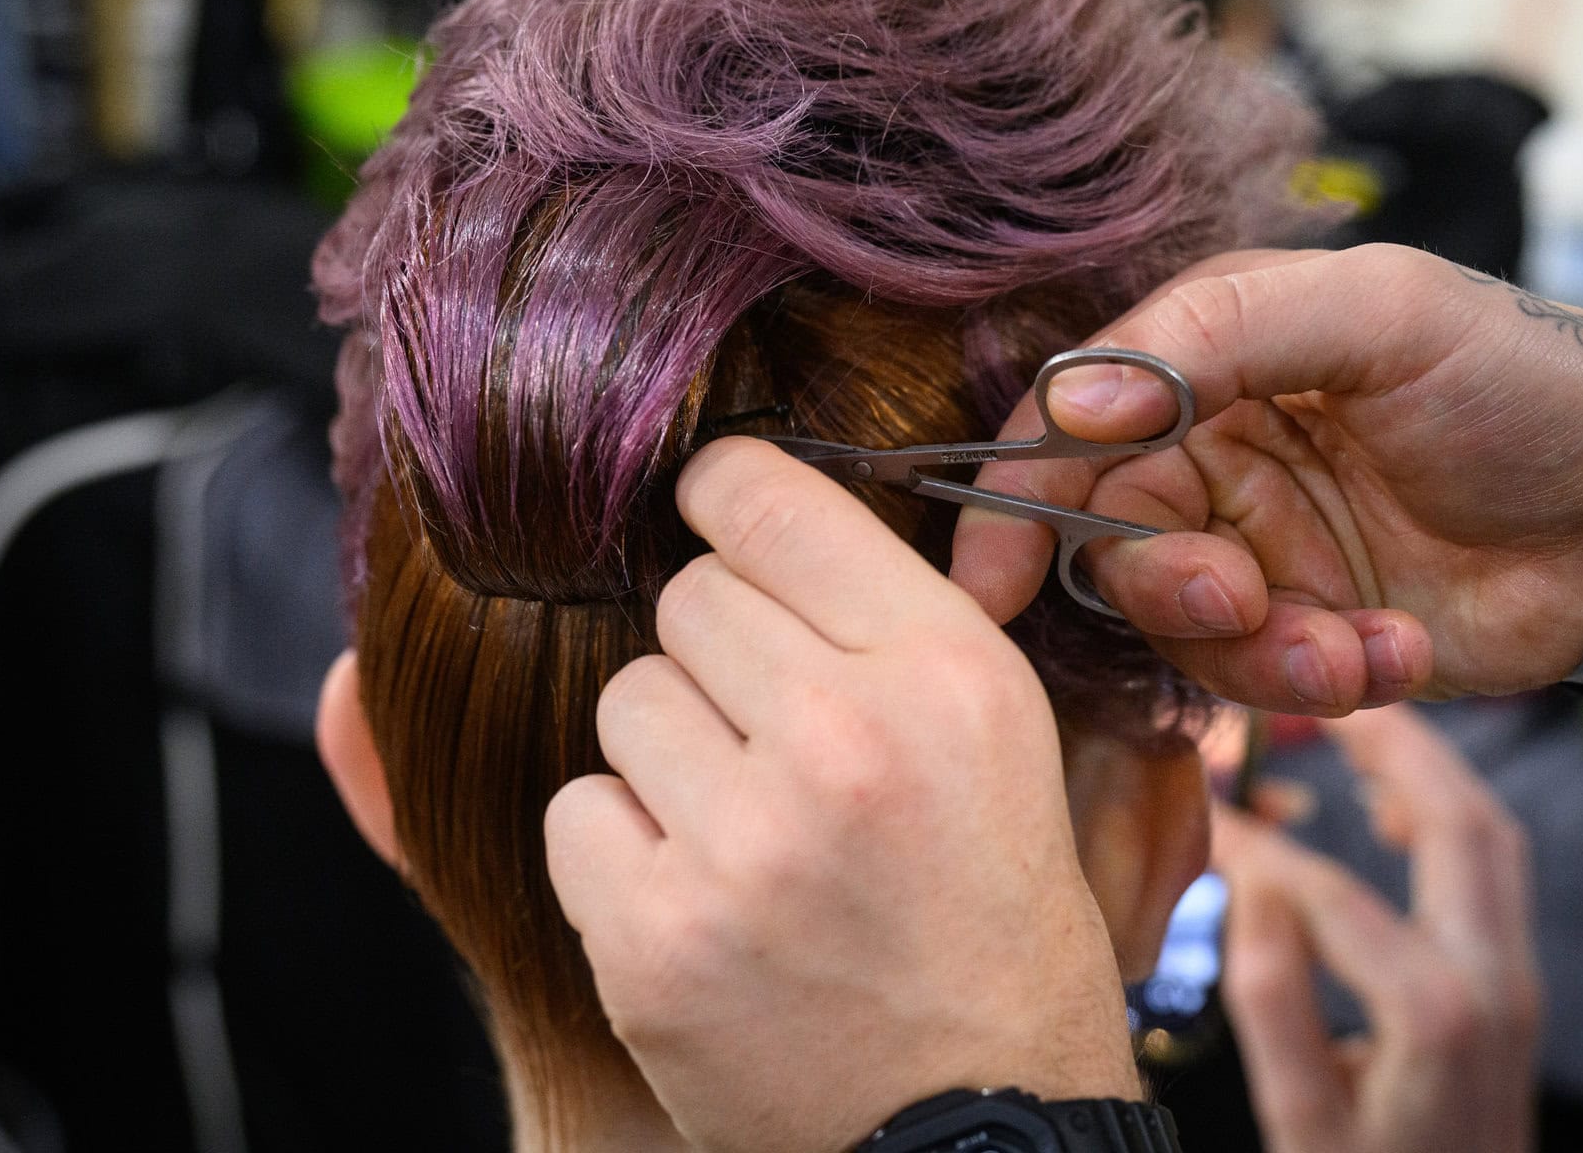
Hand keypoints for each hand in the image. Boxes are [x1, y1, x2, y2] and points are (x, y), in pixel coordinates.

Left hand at [542, 439, 1138, 1152]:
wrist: (981, 1122)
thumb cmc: (993, 918)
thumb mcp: (1005, 734)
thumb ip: (884, 614)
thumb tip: (735, 500)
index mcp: (947, 672)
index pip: (771, 504)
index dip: (725, 492)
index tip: (710, 507)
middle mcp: (845, 741)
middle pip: (687, 600)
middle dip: (720, 657)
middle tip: (775, 738)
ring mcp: (742, 846)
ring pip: (627, 700)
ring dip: (669, 754)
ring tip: (746, 828)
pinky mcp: (656, 942)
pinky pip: (576, 814)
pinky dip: (623, 850)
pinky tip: (700, 895)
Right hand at [950, 244, 1582, 710]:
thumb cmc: (1522, 379)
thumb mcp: (1380, 311)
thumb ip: (1219, 332)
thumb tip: (1079, 402)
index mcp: (1211, 363)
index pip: (1073, 428)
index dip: (1014, 503)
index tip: (984, 585)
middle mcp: (1217, 461)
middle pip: (1113, 544)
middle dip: (1168, 587)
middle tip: (1244, 597)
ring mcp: (1263, 556)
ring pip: (1181, 631)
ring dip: (1258, 651)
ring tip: (1356, 642)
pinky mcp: (1311, 637)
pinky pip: (1260, 685)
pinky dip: (1325, 681)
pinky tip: (1403, 652)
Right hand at [1217, 705, 1539, 1152]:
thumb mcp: (1301, 1127)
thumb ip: (1275, 1008)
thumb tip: (1253, 887)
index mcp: (1434, 1017)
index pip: (1332, 894)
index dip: (1257, 849)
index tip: (1202, 808)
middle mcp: (1497, 986)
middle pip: (1461, 824)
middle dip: (1395, 745)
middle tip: (1327, 688)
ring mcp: (1519, 986)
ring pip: (1493, 839)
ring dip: (1431, 770)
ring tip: (1359, 725)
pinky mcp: (1516, 992)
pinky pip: (1496, 874)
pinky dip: (1449, 816)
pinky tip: (1391, 811)